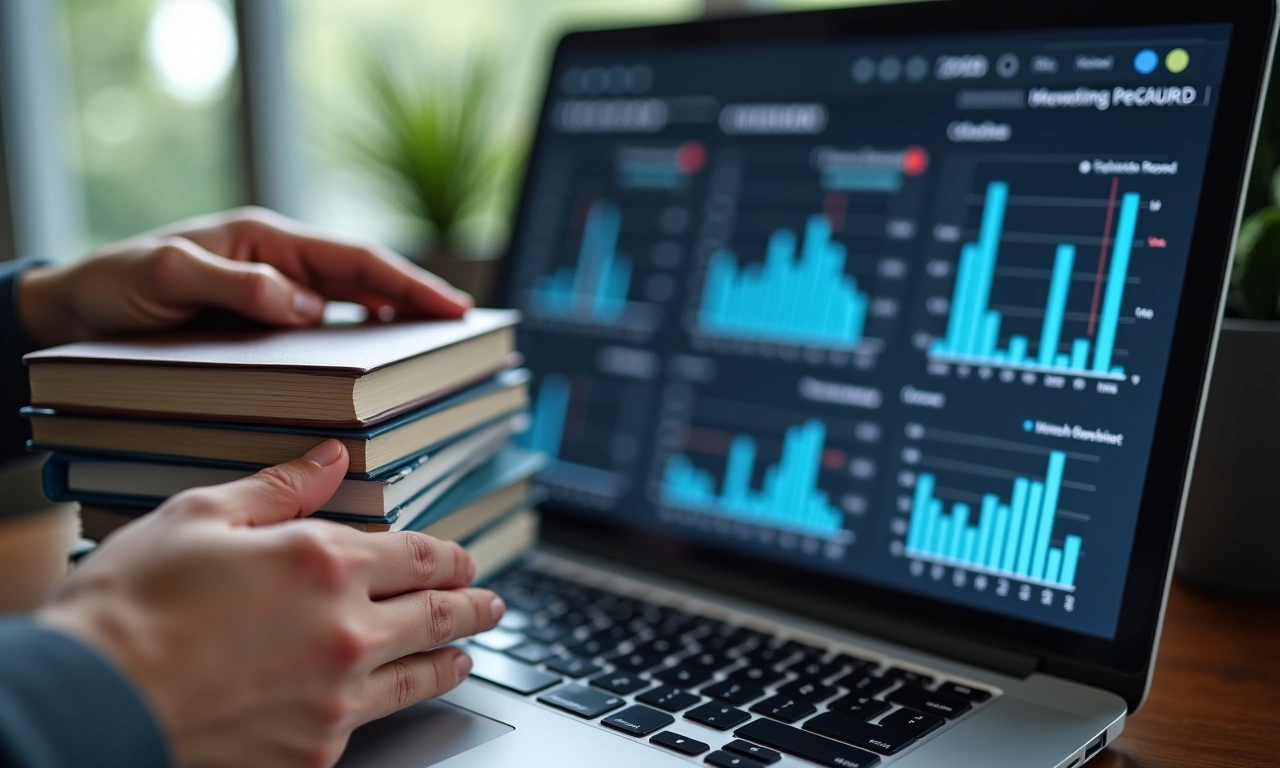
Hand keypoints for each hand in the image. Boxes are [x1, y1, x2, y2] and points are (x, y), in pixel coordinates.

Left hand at [18, 207, 472, 348]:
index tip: (453, 307)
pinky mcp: (264, 317)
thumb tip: (308, 306)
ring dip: (396, 319)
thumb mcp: (167, 278)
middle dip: (418, 299)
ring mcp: (275, 288)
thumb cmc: (116, 284)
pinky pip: (327, 326)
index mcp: (268, 240)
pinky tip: (380, 360)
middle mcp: (279, 261)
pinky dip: (361, 338)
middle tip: (465, 331)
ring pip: (352, 302)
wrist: (73, 304)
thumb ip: (237, 285)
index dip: (408, 283)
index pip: (356, 258)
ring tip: (437, 348)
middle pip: (366, 278)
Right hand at [37, 440, 503, 767]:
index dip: (450, 556)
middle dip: (472, 606)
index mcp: (326, 562)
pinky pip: (368, 723)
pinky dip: (386, 707)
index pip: (419, 554)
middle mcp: (347, 629)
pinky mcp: (315, 748)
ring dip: (451, 659)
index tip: (463, 559)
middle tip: (491, 604)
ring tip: (465, 655)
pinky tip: (389, 701)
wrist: (93, 701)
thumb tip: (331, 459)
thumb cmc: (134, 604)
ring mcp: (336, 695)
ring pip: (419, 675)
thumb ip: (282, 488)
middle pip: (437, 615)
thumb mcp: (202, 515)